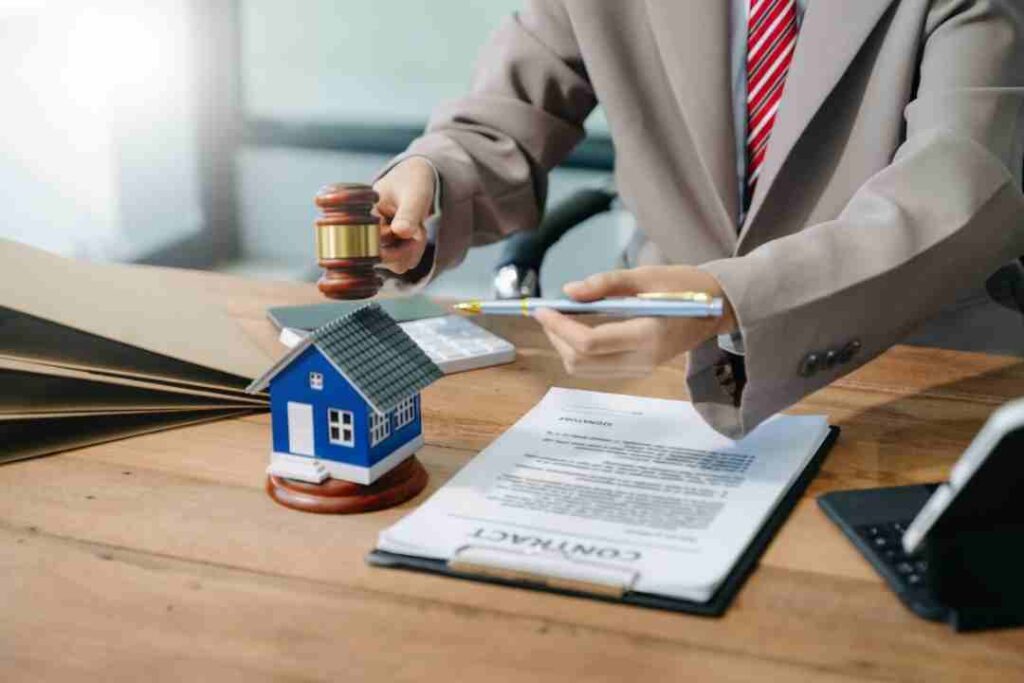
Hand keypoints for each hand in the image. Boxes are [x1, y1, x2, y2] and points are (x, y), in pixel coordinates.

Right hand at [372, 157, 435, 273]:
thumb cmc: (413, 183)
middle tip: (420, 228)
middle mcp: (365, 232)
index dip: (397, 238)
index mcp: (363, 215)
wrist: (416, 181)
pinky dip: (414, 252)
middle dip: (408, 246)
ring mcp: (376, 243)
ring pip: (396, 264)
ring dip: (412, 249)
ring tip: (417, 227)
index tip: (415, 228)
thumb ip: (408, 213)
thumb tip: (400, 232)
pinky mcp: (387, 249)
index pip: (373, 242)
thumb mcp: (414, 194)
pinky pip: (402, 263)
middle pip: (385, 258)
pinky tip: (415, 234)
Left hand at [534, 266, 736, 378]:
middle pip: (581, 362)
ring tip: (560, 321)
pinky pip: (597, 369)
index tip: (542, 309)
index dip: (559, 327)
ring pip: (585, 370)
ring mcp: (640, 369)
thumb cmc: (683, 287)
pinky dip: (579, 352)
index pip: (589, 342)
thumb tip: (569, 291)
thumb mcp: (645, 276)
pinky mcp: (637, 369)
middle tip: (548, 313)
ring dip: (565, 347)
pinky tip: (579, 330)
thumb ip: (606, 284)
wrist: (715, 309)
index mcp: (646, 335)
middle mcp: (641, 360)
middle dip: (557, 338)